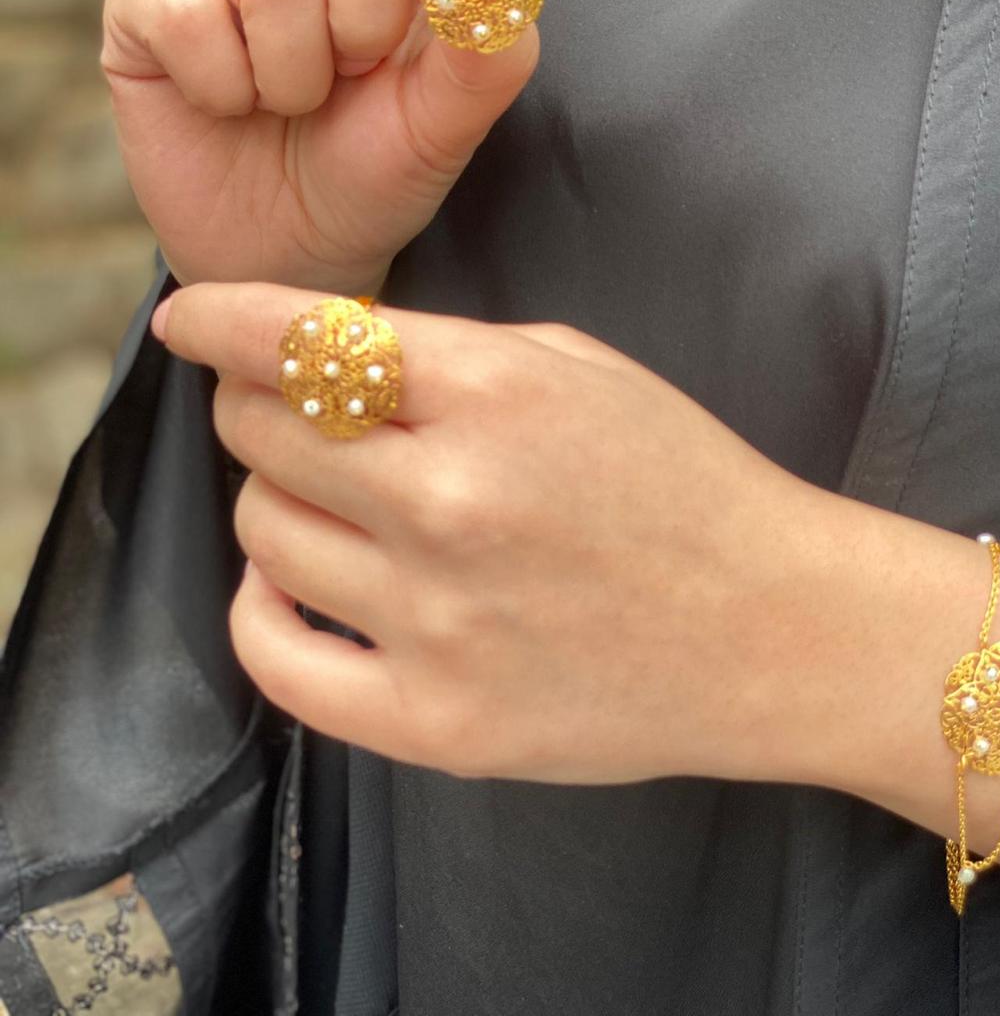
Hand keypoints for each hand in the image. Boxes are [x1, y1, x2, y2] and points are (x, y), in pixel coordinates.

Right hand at [102, 0, 539, 294]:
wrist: (283, 252)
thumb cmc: (370, 170)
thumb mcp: (447, 126)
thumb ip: (488, 51)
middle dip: (368, 15)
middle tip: (353, 75)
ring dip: (295, 73)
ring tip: (290, 102)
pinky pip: (188, 14)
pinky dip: (223, 88)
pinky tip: (227, 104)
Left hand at [153, 281, 821, 783]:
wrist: (774, 627)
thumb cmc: (681, 480)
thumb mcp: (577, 367)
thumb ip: (442, 353)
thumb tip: (311, 354)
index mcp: (494, 392)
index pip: (298, 338)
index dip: (218, 316)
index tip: (186, 318)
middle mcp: (451, 500)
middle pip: (263, 430)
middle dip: (258, 403)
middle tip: (289, 410)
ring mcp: (438, 620)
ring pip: (259, 532)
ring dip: (274, 499)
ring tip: (328, 499)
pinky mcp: (435, 722)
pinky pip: (275, 657)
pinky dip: (263, 608)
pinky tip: (297, 584)